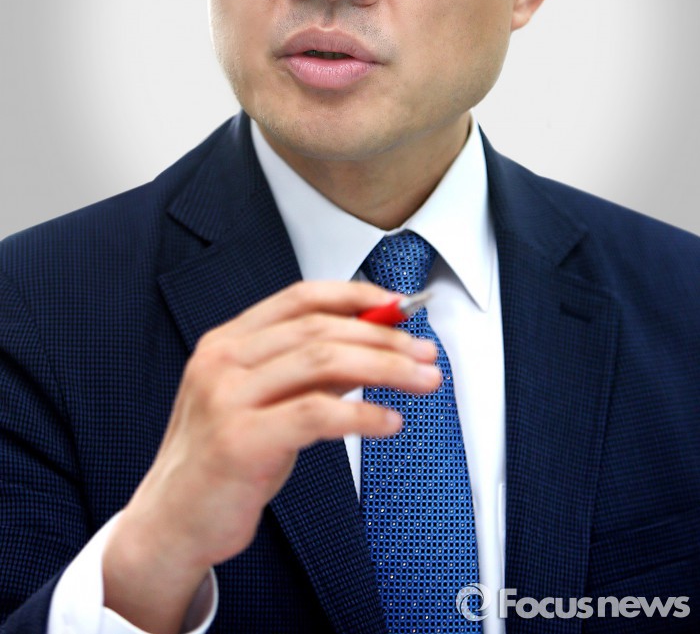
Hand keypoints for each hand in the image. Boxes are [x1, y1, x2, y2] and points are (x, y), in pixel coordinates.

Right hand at [102, 279, 439, 633]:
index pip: (300, 297)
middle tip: (426, 353)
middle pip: (319, 328)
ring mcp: (227, 398)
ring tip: (422, 380)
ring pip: (322, 362)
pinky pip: (316, 414)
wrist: (170, 525)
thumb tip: (372, 347)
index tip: (399, 306)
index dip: (355, 296)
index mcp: (227, 342)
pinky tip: (389, 423)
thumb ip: (309, 374)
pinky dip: (362, 414)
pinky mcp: (240, 441)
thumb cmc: (221, 463)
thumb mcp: (263, 404)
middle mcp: (223, 361)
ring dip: (385, 368)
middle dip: (384, 337)